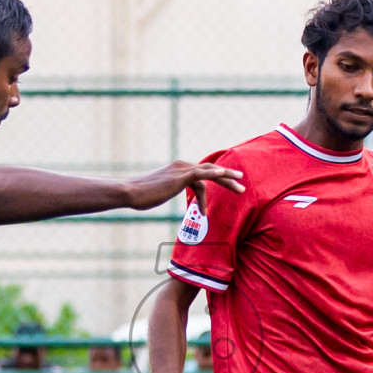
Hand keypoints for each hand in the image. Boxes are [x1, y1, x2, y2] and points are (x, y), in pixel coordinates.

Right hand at [126, 161, 243, 211]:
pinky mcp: (180, 176)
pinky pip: (201, 174)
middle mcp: (181, 166)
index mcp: (178, 170)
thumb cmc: (141, 196)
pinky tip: (224, 176)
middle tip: (241, 186)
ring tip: (240, 187)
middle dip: (227, 178)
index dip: (207, 191)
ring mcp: (181, 170)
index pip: (200, 177)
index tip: (209, 206)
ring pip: (210, 171)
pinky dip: (214, 174)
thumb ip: (167, 192)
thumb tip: (166, 195)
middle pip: (210, 171)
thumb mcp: (159, 194)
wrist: (131, 192)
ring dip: (227, 179)